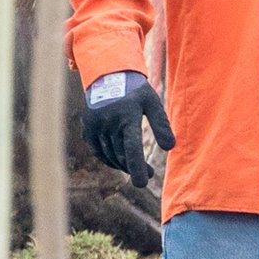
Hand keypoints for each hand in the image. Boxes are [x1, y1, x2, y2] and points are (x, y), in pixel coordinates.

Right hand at [81, 69, 172, 184]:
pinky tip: (120, 163)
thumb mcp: (152, 103)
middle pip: (121, 154)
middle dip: (135, 167)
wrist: (108, 75)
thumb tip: (170, 147)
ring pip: (109, 155)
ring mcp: (95, 126)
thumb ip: (161, 124)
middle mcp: (108, 122)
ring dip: (123, 165)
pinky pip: (98, 151)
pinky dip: (109, 159)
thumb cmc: (136, 91)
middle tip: (148, 173)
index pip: (132, 147)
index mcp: (126, 115)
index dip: (137, 167)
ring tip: (136, 168)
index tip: (142, 183)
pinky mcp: (88, 128)